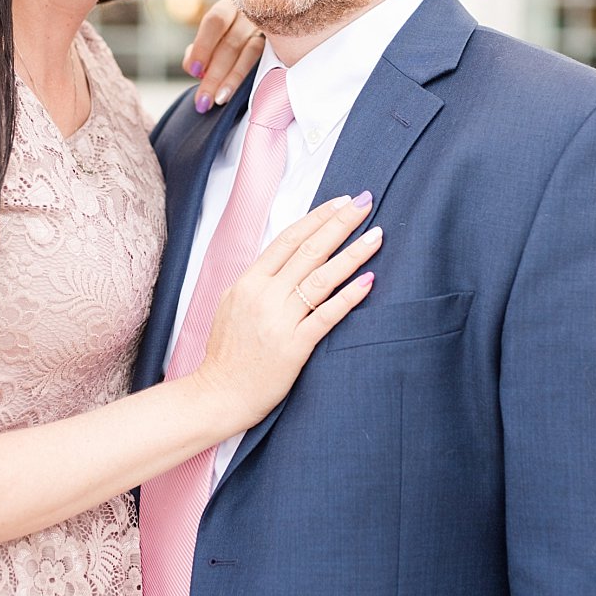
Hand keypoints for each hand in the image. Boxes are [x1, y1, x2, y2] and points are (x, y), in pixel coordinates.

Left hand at [182, 0, 264, 113]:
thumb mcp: (212, 39)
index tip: (194, 71)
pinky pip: (270, 61)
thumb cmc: (229, 40)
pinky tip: (243, 93)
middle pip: (232, 43)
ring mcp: (271, 28)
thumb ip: (199, 52)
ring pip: (253, 53)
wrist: (268, 34)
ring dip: (234, 79)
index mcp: (230, 9)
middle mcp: (252, 14)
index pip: (215, 22)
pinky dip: (253, 77)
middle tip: (204, 99)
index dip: (203, 46)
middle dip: (214, 75)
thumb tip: (198, 71)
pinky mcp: (284, 45)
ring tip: (220, 99)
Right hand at [193, 194, 380, 430]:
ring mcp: (279, 320)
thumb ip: (258, 282)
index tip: (340, 203)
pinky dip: (349, 296)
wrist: (219, 393)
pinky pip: (326, 315)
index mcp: (248, 282)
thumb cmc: (227, 352)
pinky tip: (369, 280)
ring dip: (352, 254)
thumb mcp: (232, 305)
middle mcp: (263, 295)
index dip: (316, 218)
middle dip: (339, 224)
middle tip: (364, 204)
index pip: (287, 240)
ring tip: (376, 235)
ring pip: (321, 278)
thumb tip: (284, 261)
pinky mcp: (295, 346)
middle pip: (308, 250)